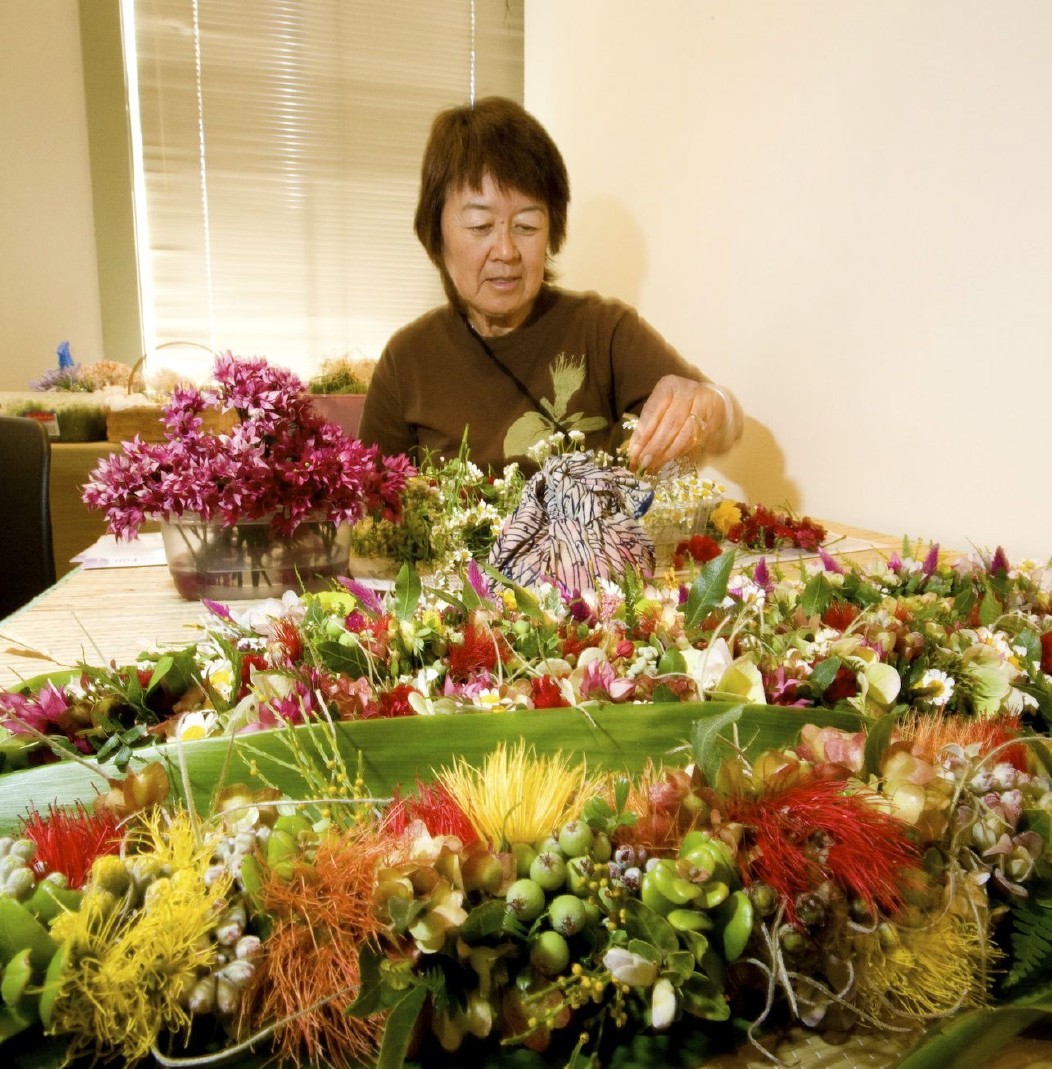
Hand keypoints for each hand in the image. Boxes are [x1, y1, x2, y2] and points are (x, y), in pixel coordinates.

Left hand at [626, 376, 740, 472]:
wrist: (706, 398)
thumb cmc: (675, 403)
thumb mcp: (657, 407)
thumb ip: (645, 426)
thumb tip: (634, 451)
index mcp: (669, 385)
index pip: (654, 411)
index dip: (644, 433)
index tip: (635, 452)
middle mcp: (687, 391)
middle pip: (670, 423)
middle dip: (655, 446)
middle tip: (644, 462)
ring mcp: (703, 404)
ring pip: (684, 434)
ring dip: (668, 452)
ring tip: (655, 464)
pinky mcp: (713, 419)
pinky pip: (695, 439)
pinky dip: (680, 451)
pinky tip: (669, 458)